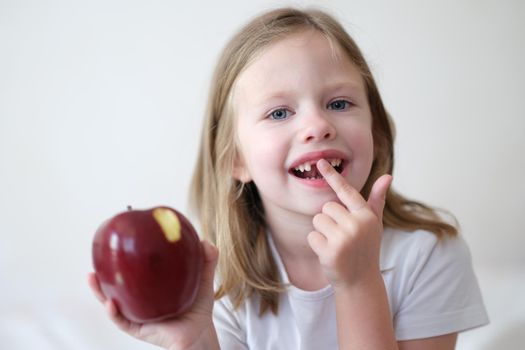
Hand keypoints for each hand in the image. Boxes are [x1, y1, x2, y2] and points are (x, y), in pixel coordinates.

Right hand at [87, 240, 218, 349]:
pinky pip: (122, 321)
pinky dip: (114, 313)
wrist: (200, 332)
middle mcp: (139, 301)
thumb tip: (204, 242)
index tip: (110, 246)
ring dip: (99, 292)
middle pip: (114, 287)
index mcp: (149, 287)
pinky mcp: (139, 329)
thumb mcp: (202, 278)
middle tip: (93, 262)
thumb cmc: (198, 307)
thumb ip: (206, 259)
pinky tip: (110, 303)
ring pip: (112, 303)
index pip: (130, 273)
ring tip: (92, 278)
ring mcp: (137, 315)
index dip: (118, 261)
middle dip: (100, 276)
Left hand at [307, 159, 391, 288]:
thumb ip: (376, 200)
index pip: (346, 191)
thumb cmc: (365, 247)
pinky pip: (312, 236)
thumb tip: (387, 176)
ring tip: (336, 244)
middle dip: (329, 220)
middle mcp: (357, 225)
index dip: (332, 176)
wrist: (360, 280)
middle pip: (326, 207)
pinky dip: (317, 244)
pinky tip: (330, 253)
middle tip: (342, 236)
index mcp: (366, 215)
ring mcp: (344, 238)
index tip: (320, 162)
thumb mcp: (373, 223)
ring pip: (317, 220)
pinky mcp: (331, 251)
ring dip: (322, 232)